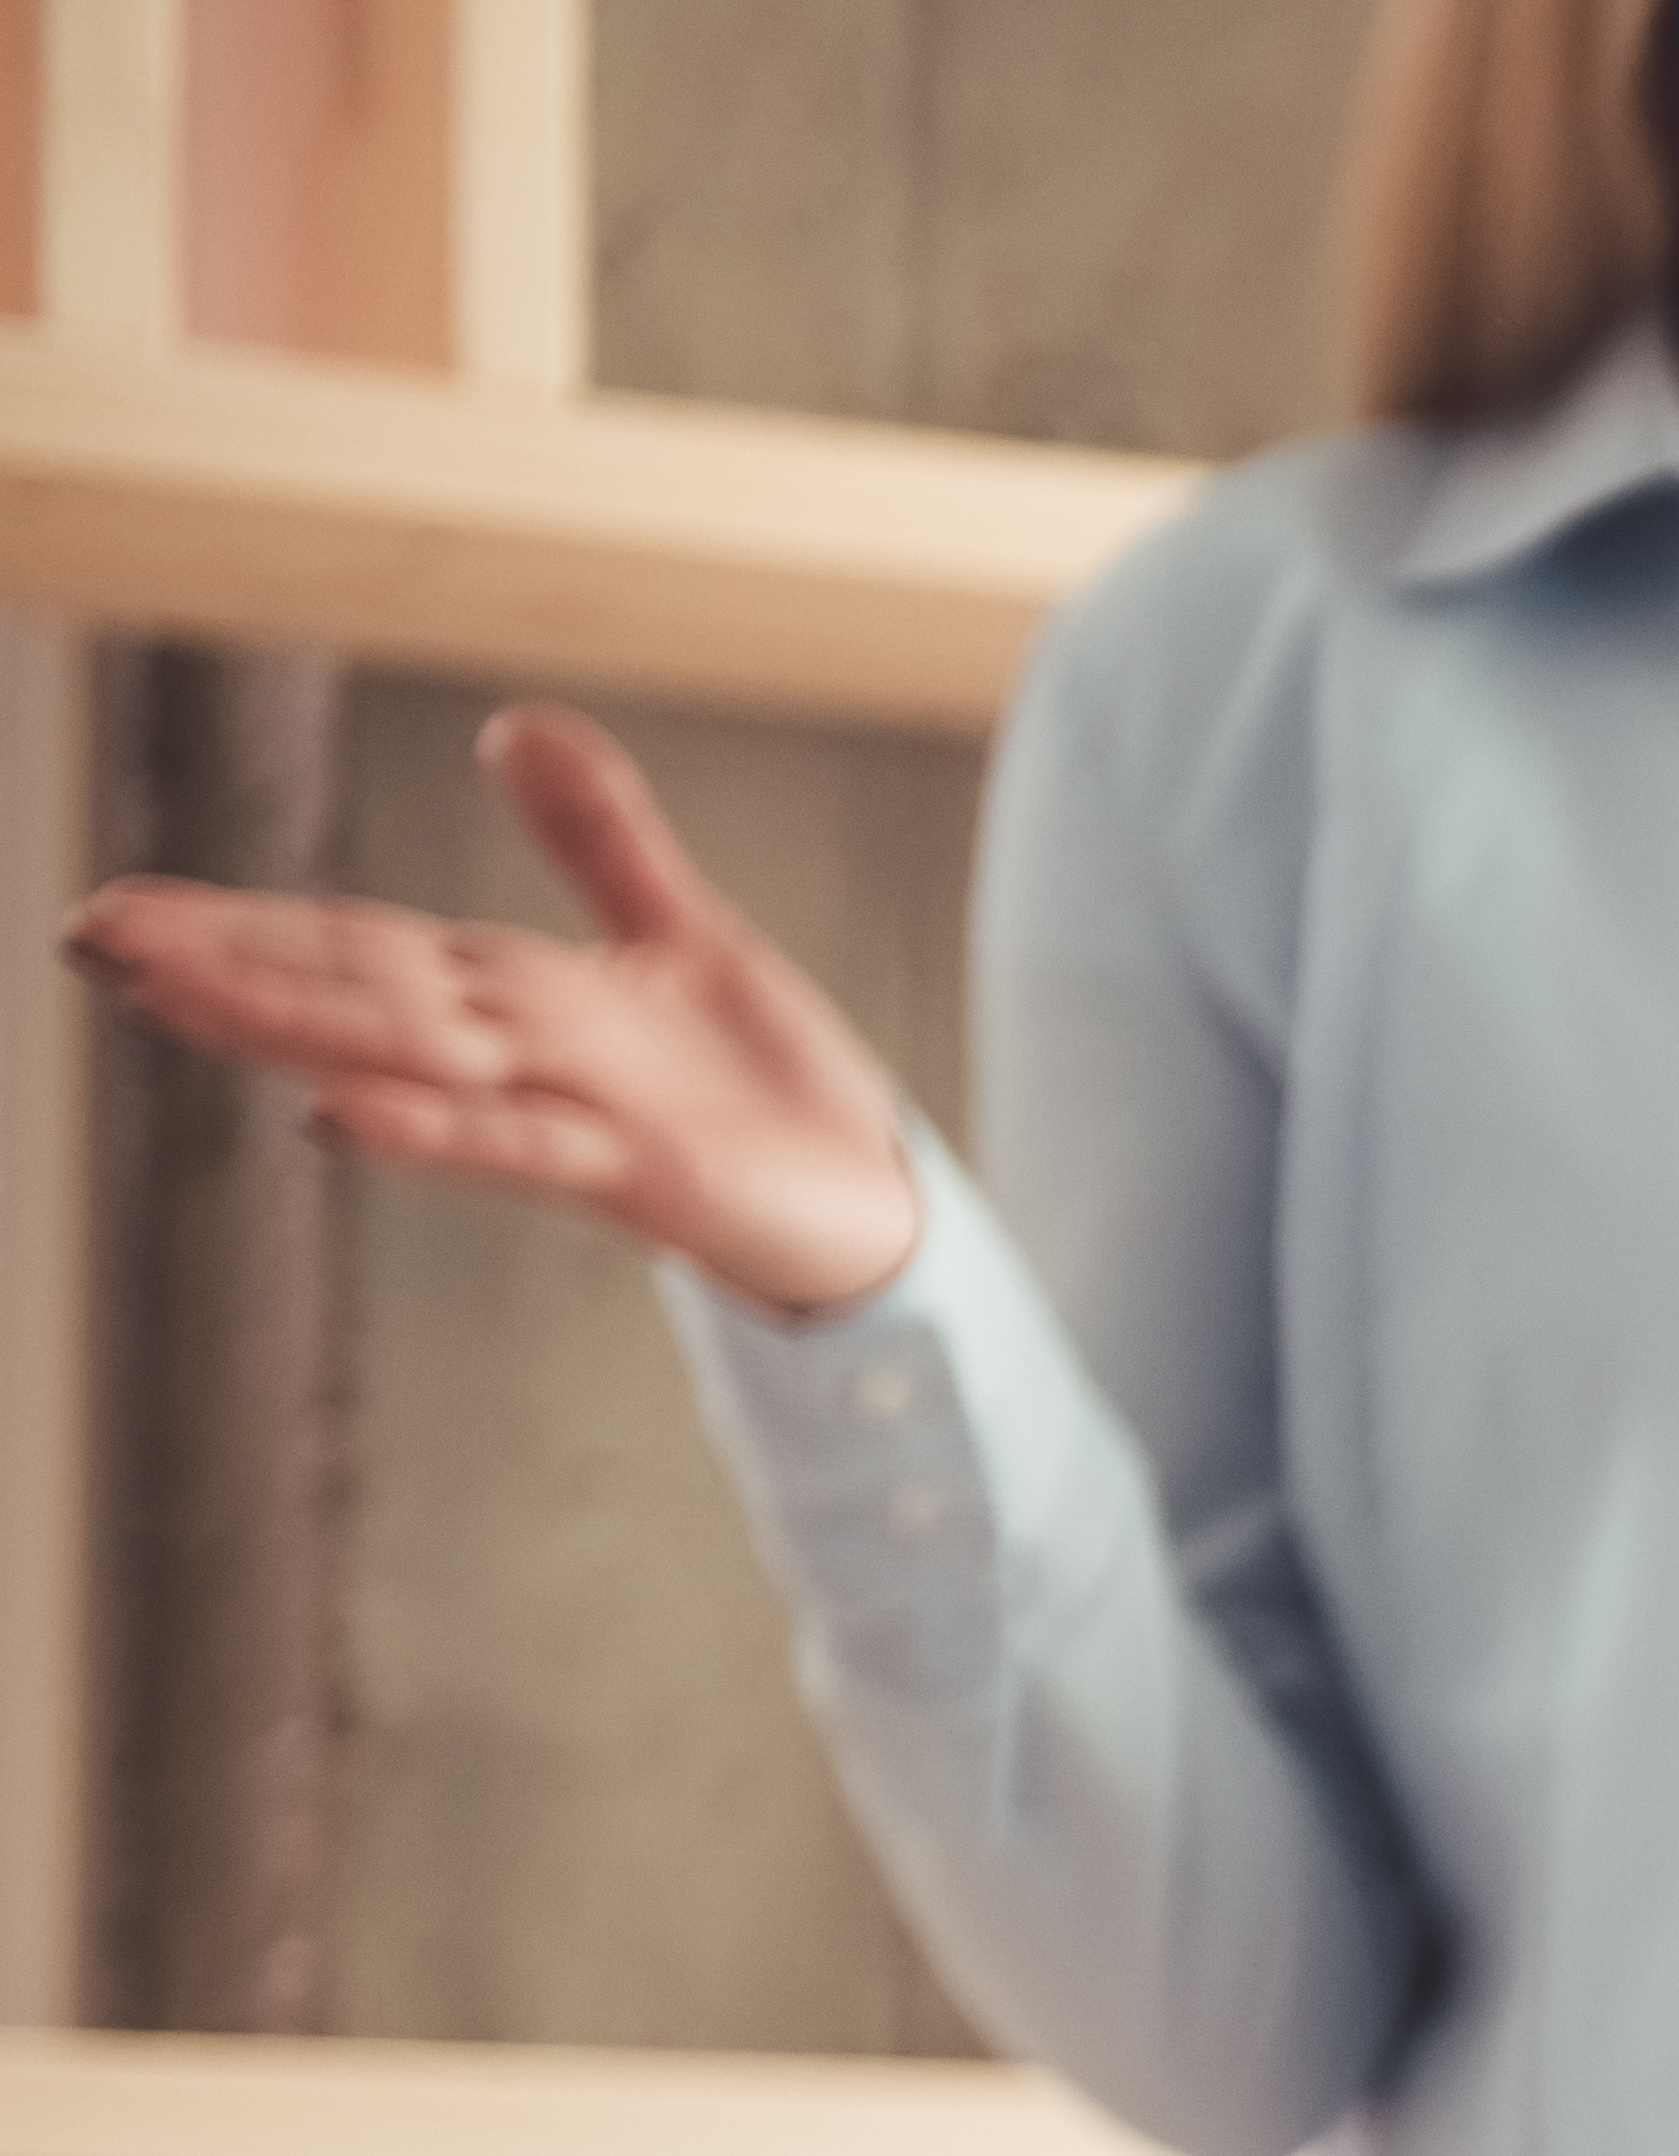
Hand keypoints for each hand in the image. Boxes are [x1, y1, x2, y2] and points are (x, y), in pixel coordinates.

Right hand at [57, 701, 923, 1316]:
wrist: (880, 1204)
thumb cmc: (771, 1090)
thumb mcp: (684, 931)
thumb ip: (596, 835)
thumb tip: (517, 722)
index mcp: (514, 997)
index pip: (353, 943)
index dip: (240, 921)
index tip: (118, 908)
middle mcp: (520, 1053)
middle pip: (353, 990)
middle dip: (224, 964)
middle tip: (93, 939)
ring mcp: (568, 1114)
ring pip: (409, 1059)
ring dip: (293, 1028)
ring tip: (171, 996)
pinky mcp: (635, 1173)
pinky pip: (518, 1146)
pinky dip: (435, 1129)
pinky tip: (337, 1116)